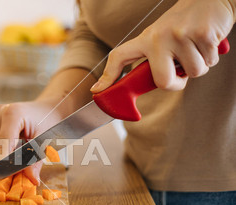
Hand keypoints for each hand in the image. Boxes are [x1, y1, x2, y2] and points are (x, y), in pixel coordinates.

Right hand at [0, 99, 62, 183]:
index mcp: (13, 113)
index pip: (4, 142)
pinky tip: (4, 162)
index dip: (3, 161)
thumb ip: (36, 161)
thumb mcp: (45, 142)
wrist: (50, 109)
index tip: (2, 178)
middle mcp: (1, 112)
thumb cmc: (50, 122)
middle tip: (0, 180)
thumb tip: (32, 179)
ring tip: (3, 173)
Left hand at [91, 0, 234, 92]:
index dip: (107, 76)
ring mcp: (180, 35)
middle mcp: (159, 37)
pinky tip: (207, 41)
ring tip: (195, 48)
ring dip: (199, 66)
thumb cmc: (182, 25)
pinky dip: (212, 56)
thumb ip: (150, 59)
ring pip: (193, 73)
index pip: (119, 56)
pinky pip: (210, 62)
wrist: (208, 0)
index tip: (97, 91)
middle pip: (163, 82)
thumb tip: (134, 86)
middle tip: (180, 73)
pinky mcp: (203, 34)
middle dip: (176, 84)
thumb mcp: (159, 38)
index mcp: (146, 39)